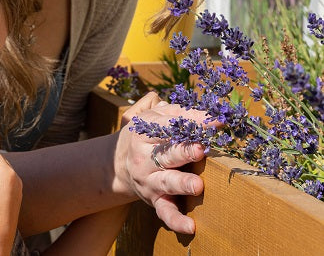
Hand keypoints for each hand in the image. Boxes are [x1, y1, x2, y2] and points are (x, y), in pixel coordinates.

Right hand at [114, 92, 212, 234]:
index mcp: (145, 132)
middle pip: (167, 153)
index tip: (217, 121)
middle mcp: (144, 156)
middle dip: (185, 151)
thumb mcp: (153, 118)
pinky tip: (191, 226)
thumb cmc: (146, 135)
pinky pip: (164, 212)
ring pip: (166, 182)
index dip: (194, 121)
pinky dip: (176, 220)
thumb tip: (207, 108)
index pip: (170, 125)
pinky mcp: (154, 200)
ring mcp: (149, 179)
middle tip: (202, 149)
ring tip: (197, 185)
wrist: (117, 163)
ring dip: (182, 183)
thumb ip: (177, 111)